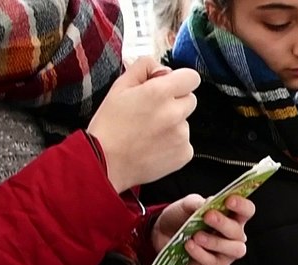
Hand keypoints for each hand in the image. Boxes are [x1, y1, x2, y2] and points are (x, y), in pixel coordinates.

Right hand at [87, 57, 200, 191]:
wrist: (106, 163)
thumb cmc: (110, 125)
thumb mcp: (119, 87)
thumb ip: (143, 69)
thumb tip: (161, 67)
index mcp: (159, 93)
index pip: (192, 78)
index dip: (180, 80)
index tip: (169, 87)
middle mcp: (175, 113)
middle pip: (190, 99)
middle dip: (175, 101)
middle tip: (152, 111)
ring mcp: (182, 135)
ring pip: (185, 121)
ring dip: (173, 123)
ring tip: (149, 132)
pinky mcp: (184, 154)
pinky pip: (185, 142)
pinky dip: (173, 143)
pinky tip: (154, 146)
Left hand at [152, 194, 253, 264]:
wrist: (163, 235)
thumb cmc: (181, 218)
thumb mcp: (187, 205)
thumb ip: (198, 202)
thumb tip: (209, 203)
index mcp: (232, 216)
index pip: (247, 211)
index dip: (242, 205)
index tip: (229, 200)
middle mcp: (234, 235)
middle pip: (239, 232)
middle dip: (224, 224)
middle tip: (208, 216)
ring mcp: (227, 253)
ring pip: (234, 250)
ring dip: (216, 242)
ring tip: (197, 236)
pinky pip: (214, 262)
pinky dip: (201, 253)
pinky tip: (189, 245)